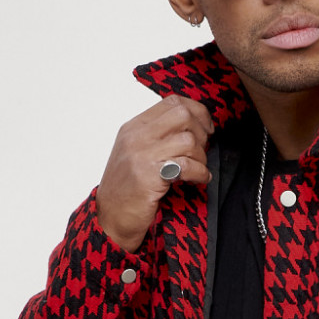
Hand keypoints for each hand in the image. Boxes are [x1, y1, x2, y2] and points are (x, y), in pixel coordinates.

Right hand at [96, 94, 214, 250]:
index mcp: (134, 126)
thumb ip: (158, 135)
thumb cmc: (128, 188)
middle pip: (182, 114)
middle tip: (202, 149)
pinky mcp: (149, 176)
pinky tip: (200, 179)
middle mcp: (136, 136)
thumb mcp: (136, 152)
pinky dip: (200, 172)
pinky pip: (186, 165)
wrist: (111, 217)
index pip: (172, 101)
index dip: (197, 111)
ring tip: (198, 169)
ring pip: (188, 140)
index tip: (206, 127)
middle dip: (201, 131)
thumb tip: (193, 126)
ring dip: (201, 156)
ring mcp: (142, 155)